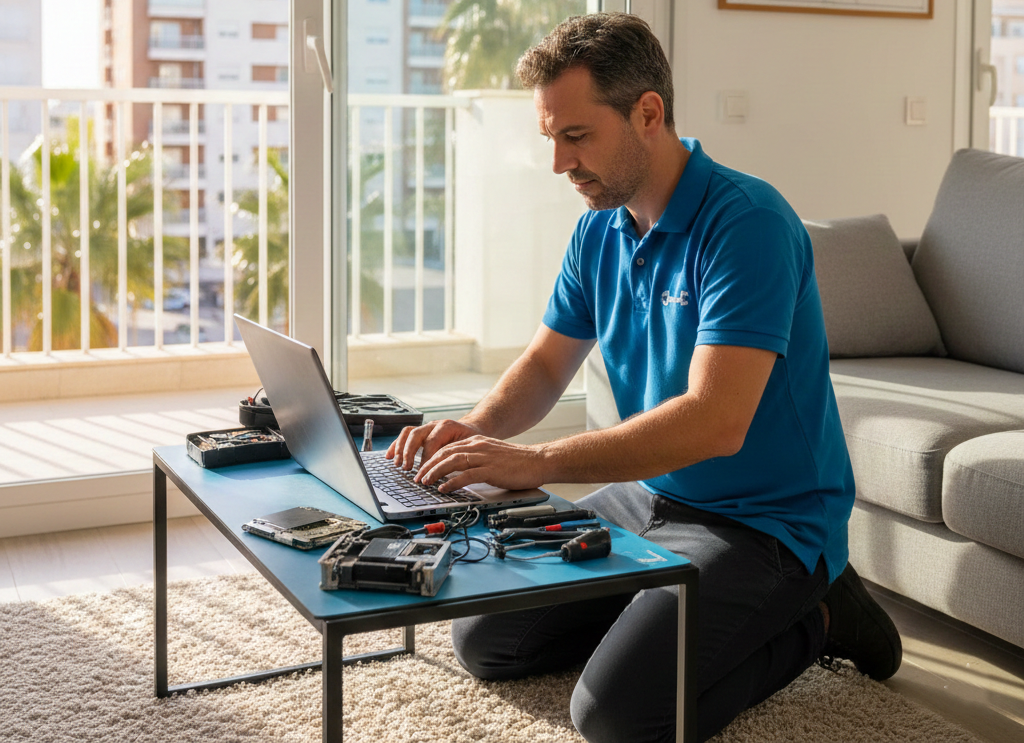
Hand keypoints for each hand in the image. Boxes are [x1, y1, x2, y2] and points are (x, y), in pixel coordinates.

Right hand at [385, 418, 483, 469]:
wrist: (472, 429)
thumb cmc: (471, 440)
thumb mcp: (470, 447)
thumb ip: (459, 456)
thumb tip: (449, 473)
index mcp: (447, 426)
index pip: (432, 442)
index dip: (426, 458)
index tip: (424, 473)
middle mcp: (434, 425)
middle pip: (416, 435)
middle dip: (409, 452)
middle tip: (407, 468)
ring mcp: (425, 428)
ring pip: (407, 433)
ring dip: (400, 449)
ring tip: (397, 464)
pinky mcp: (420, 433)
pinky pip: (404, 436)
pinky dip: (395, 446)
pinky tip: (389, 457)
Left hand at [415, 436, 549, 492]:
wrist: (539, 461)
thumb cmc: (518, 462)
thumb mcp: (492, 455)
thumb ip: (476, 459)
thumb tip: (459, 471)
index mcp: (477, 442)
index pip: (447, 448)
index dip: (431, 459)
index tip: (422, 469)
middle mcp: (478, 446)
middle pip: (445, 453)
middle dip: (427, 465)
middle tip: (417, 477)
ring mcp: (484, 457)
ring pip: (451, 462)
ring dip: (435, 472)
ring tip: (425, 482)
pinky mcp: (491, 470)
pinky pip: (466, 475)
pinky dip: (452, 482)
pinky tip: (444, 489)